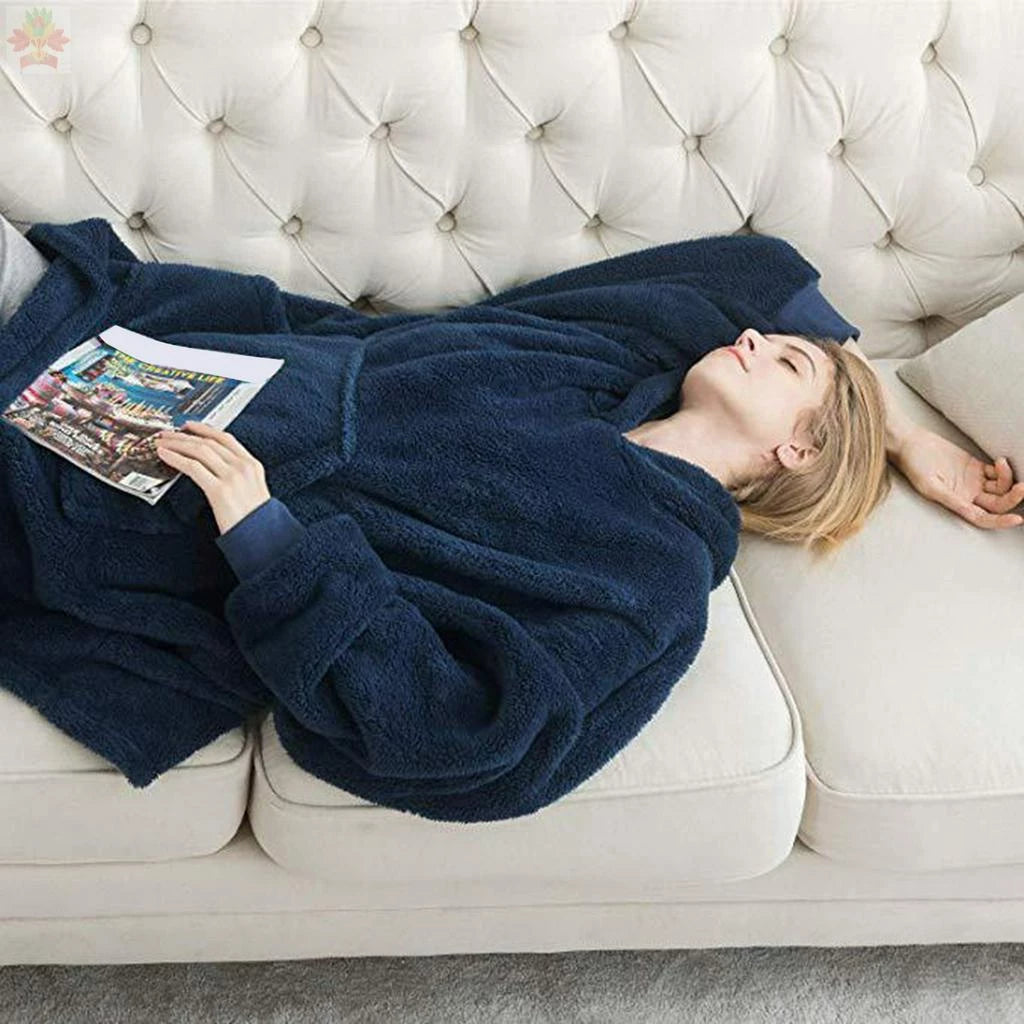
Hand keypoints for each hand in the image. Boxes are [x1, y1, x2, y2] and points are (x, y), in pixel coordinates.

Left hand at [154, 421, 270, 534]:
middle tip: (167, 434)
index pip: (226, 439)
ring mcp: (232, 477)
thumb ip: (237, 477)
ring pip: (199, 450)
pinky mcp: (220, 490)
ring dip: (177, 444)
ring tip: (162, 443)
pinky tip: (165, 455)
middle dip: (184, 435)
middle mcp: (243, 467)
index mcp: (252, 465)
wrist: (263, 537)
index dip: (205, 430)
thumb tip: (210, 469)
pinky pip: (193, 467)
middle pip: (209, 442)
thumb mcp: (252, 491)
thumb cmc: (255, 521)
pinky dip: (176, 458)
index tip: (189, 426)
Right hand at [892, 426, 1023, 529]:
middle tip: (1022, 486)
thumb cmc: (914, 465)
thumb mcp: (931, 486)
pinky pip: (997, 473)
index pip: (983, 518)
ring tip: (1001, 463)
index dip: (1001, 521)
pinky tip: (1000, 461)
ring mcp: (973, 481)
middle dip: (1012, 497)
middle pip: (998, 503)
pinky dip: (1003, 468)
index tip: (1017, 519)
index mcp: (956, 504)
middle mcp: (967, 495)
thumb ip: (953, 500)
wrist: (911, 443)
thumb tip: (972, 513)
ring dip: (1008, 479)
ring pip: (1000, 488)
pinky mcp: (975, 467)